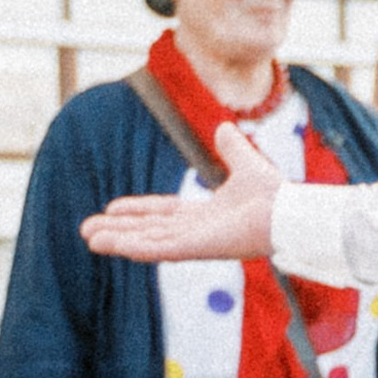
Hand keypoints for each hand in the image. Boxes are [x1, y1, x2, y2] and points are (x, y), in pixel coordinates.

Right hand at [82, 120, 280, 261]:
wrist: (289, 212)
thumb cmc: (275, 195)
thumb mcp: (246, 163)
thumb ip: (232, 147)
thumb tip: (224, 127)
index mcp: (206, 216)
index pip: (163, 214)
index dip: (138, 212)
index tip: (112, 209)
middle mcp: (197, 232)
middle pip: (149, 231)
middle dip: (119, 231)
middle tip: (88, 231)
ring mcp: (196, 243)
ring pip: (149, 242)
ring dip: (119, 241)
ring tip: (90, 240)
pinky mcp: (198, 249)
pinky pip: (162, 250)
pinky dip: (138, 247)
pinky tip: (114, 246)